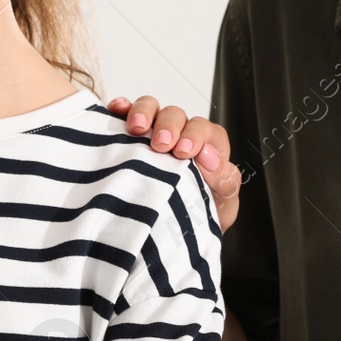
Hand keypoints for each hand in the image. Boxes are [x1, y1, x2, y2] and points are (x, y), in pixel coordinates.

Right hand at [106, 95, 241, 232]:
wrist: (174, 232)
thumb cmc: (202, 214)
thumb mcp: (222, 203)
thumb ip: (224, 180)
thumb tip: (209, 157)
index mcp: (208, 147)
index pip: (205, 130)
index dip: (196, 136)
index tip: (184, 152)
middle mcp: (181, 134)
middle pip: (176, 116)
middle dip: (169, 126)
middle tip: (161, 144)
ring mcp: (155, 132)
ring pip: (151, 109)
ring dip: (143, 113)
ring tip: (136, 128)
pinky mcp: (131, 137)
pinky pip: (126, 114)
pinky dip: (122, 108)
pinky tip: (116, 110)